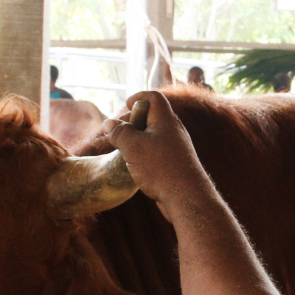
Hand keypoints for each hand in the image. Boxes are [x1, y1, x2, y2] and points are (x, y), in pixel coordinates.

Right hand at [103, 91, 217, 223]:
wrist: (186, 197)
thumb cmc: (160, 167)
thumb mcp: (132, 146)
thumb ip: (119, 131)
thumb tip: (108, 123)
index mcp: (166, 120)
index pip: (153, 98)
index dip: (138, 97)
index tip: (125, 106)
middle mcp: (174, 131)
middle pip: (153, 116)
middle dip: (133, 120)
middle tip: (118, 131)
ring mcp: (176, 148)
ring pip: (154, 135)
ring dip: (137, 138)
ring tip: (123, 148)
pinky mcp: (175, 164)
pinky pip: (157, 150)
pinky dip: (145, 152)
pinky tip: (135, 164)